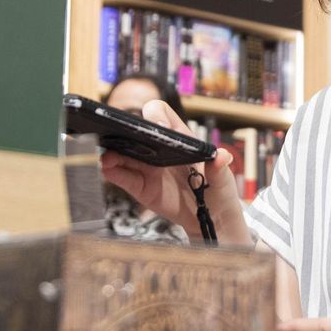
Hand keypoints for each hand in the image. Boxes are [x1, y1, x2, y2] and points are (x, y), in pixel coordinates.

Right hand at [98, 98, 239, 234]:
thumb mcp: (223, 176)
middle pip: (135, 130)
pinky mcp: (140, 186)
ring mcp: (147, 167)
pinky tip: (108, 168)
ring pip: (124, 153)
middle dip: (124, 129)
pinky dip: (113, 172)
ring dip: (112, 152)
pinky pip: (123, 177)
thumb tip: (222, 156)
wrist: (210, 216)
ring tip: (108, 156)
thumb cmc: (217, 188)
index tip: (157, 126)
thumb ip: (220, 166)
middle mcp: (158, 148)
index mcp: (177, 137)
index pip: (160, 114)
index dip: (155, 115)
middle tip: (119, 134)